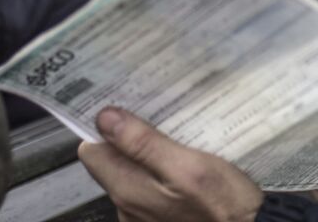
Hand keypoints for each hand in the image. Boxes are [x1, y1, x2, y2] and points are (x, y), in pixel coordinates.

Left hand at [77, 107, 264, 221]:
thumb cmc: (225, 205)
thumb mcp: (189, 167)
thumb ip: (144, 144)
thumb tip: (105, 119)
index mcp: (128, 191)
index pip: (92, 152)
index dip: (104, 128)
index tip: (123, 106)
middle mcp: (127, 207)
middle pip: (112, 162)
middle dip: (129, 138)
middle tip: (157, 115)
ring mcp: (143, 216)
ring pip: (132, 173)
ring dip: (148, 153)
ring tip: (175, 134)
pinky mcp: (160, 218)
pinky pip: (149, 187)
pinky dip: (161, 171)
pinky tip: (183, 161)